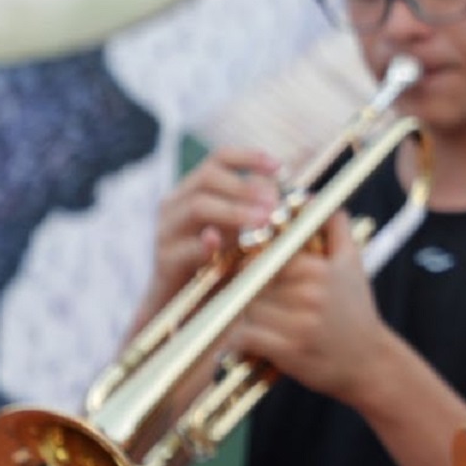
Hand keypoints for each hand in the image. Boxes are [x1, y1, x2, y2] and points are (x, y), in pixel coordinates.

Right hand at [144, 147, 281, 310]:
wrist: (186, 308)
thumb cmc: (221, 263)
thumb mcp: (243, 232)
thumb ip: (260, 211)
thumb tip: (300, 196)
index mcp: (194, 189)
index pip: (219, 158)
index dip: (250, 157)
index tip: (280, 168)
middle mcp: (176, 204)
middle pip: (207, 177)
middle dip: (245, 187)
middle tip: (273, 203)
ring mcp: (166, 231)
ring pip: (198, 206)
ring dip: (235, 211)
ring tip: (263, 221)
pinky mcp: (165, 260)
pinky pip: (186, 246)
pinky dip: (208, 244)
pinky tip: (224, 243)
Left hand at [232, 211, 396, 404]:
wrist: (370, 363)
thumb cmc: (357, 311)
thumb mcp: (353, 265)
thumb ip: (335, 228)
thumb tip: (312, 198)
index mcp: (320, 269)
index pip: (269, 252)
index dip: (254, 257)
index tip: (249, 265)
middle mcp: (309, 293)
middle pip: (253, 280)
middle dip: (245, 286)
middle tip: (242, 294)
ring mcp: (298, 323)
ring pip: (246, 307)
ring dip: (241, 313)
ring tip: (247, 317)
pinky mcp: (287, 351)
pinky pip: (245, 337)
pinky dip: (239, 340)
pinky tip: (246, 341)